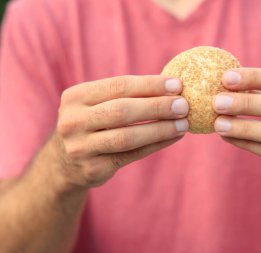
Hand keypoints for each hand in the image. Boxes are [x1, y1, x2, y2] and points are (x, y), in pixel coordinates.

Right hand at [54, 75, 188, 188]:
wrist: (64, 163)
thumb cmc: (92, 124)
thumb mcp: (96, 104)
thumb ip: (125, 95)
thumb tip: (172, 88)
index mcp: (75, 97)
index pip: (119, 86)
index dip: (150, 85)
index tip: (177, 85)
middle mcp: (73, 121)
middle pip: (122, 110)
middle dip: (157, 107)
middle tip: (184, 105)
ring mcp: (80, 147)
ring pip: (128, 137)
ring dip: (160, 129)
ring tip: (184, 124)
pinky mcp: (93, 169)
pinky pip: (132, 155)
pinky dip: (156, 145)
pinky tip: (173, 137)